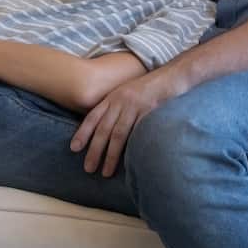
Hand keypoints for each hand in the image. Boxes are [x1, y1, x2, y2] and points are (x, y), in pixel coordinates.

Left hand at [70, 64, 191, 176]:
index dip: (83, 133)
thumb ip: (117, 107)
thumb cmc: (151, 87)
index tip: (74, 148)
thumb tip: (107, 128)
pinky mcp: (150, 112)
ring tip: (105, 172)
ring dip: (110, 155)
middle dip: (94, 150)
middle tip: (88, 168)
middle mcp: (121, 101)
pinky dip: (131, 147)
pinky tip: (127, 161)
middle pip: (103, 129)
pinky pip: (137, 133)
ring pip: (118, 134)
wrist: (174, 75)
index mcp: (113, 97)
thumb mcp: (128, 93)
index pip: (93, 116)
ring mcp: (135, 106)